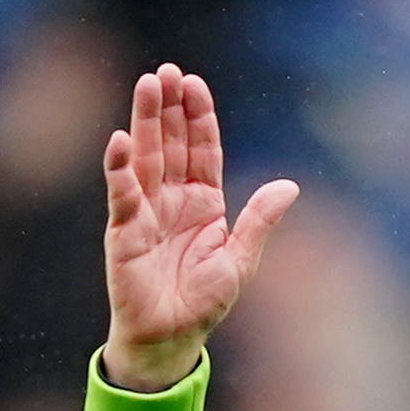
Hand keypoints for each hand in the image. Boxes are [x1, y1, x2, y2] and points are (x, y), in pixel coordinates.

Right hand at [101, 63, 299, 392]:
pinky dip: (120, 169)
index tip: (194, 84)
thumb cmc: (203, 302)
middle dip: (167, 108)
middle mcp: (172, 200)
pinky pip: (123, 195)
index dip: (198, 117)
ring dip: (143, 122)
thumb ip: (258, 221)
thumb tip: (289, 186)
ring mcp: (146, 212)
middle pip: (170, 144)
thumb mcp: (240, 260)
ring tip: (145, 86)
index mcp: (204, 202)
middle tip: (166, 71)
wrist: (171, 339)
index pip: (201, 150)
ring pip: (145, 158)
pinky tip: (120, 140)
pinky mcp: (125, 232)